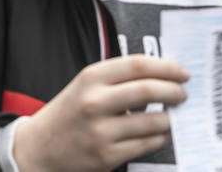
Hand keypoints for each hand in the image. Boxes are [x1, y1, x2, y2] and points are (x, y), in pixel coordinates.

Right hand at [13, 55, 188, 171]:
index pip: (139, 65)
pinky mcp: (106, 156)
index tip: (183, 72)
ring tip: (176, 114)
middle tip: (184, 94)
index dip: (168, 67)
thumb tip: (167, 73)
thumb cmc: (71, 112)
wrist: (37, 149)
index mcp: (91, 78)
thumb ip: (122, 76)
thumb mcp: (87, 85)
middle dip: (176, 91)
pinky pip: (147, 144)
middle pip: (149, 90)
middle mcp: (94, 103)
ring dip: (173, 117)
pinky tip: (163, 132)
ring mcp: (100, 131)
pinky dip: (162, 137)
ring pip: (153, 121)